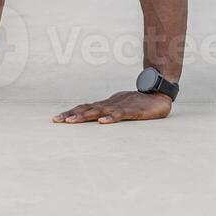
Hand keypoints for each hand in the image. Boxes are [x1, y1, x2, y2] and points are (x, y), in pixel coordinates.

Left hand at [51, 90, 171, 123]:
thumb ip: (108, 112)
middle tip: (57, 120)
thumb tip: (95, 120)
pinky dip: (111, 118)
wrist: (158, 93)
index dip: (71, 112)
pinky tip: (103, 122)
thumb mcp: (120, 107)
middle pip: (87, 108)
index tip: (57, 119)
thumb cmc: (138, 102)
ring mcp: (121, 106)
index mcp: (106, 105)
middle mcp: (110, 104)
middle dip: (72, 114)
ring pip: (100, 111)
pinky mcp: (133, 111)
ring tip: (72, 121)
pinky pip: (120, 115)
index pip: (85, 107)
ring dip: (85, 116)